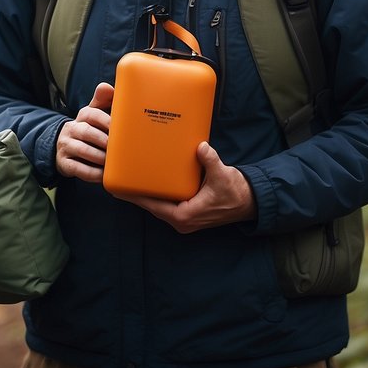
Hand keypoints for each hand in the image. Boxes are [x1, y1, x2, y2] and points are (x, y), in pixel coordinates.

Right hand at [55, 82, 112, 181]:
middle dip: (104, 140)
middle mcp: (72, 129)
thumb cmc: (88, 129)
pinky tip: (104, 174)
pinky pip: (78, 169)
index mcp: (82, 115)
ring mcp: (66, 146)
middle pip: (87, 132)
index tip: (120, 129)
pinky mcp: (64, 163)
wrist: (64, 147)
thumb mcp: (94, 114)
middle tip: (119, 148)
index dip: (107, 121)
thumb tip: (107, 86)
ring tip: (113, 162)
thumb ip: (103, 100)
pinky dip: (93, 173)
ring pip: (83, 151)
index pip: (93, 114)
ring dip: (100, 156)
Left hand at [118, 142, 255, 233]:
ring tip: (131, 180)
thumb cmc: (235, 192)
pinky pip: (167, 203)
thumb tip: (201, 147)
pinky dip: (158, 194)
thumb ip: (210, 161)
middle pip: (152, 206)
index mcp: (185, 215)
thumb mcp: (223, 175)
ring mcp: (184, 218)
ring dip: (146, 194)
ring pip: (159, 205)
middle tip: (120, 180)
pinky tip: (151, 182)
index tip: (119, 190)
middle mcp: (181, 220)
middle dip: (137, 195)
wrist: (249, 202)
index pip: (154, 206)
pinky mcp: (188, 212)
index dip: (135, 197)